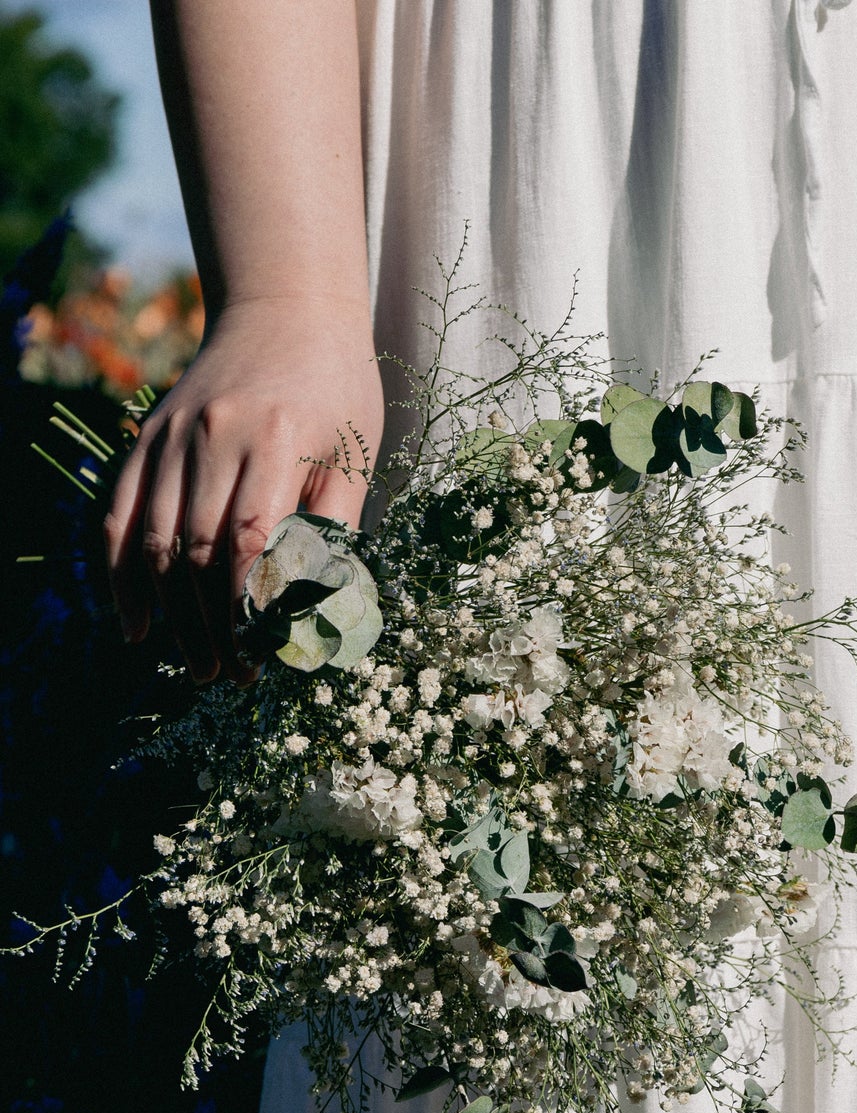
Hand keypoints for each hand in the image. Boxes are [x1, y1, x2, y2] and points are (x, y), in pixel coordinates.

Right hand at [104, 295, 384, 682]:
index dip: (250, 608)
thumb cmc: (339, 390)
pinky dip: (120, 574)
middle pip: (196, 552)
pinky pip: (119, 514)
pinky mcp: (146, 440)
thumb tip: (328, 606)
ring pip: (153, 542)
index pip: (249, 541)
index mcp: (276, 439)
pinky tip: (136, 625)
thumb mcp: (358, 452)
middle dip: (214, 625)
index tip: (266, 656)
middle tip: (233, 676)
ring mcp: (170, 437)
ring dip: (170, 614)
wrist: (285, 312)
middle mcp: (212, 437)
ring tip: (197, 665)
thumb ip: (340, 525)